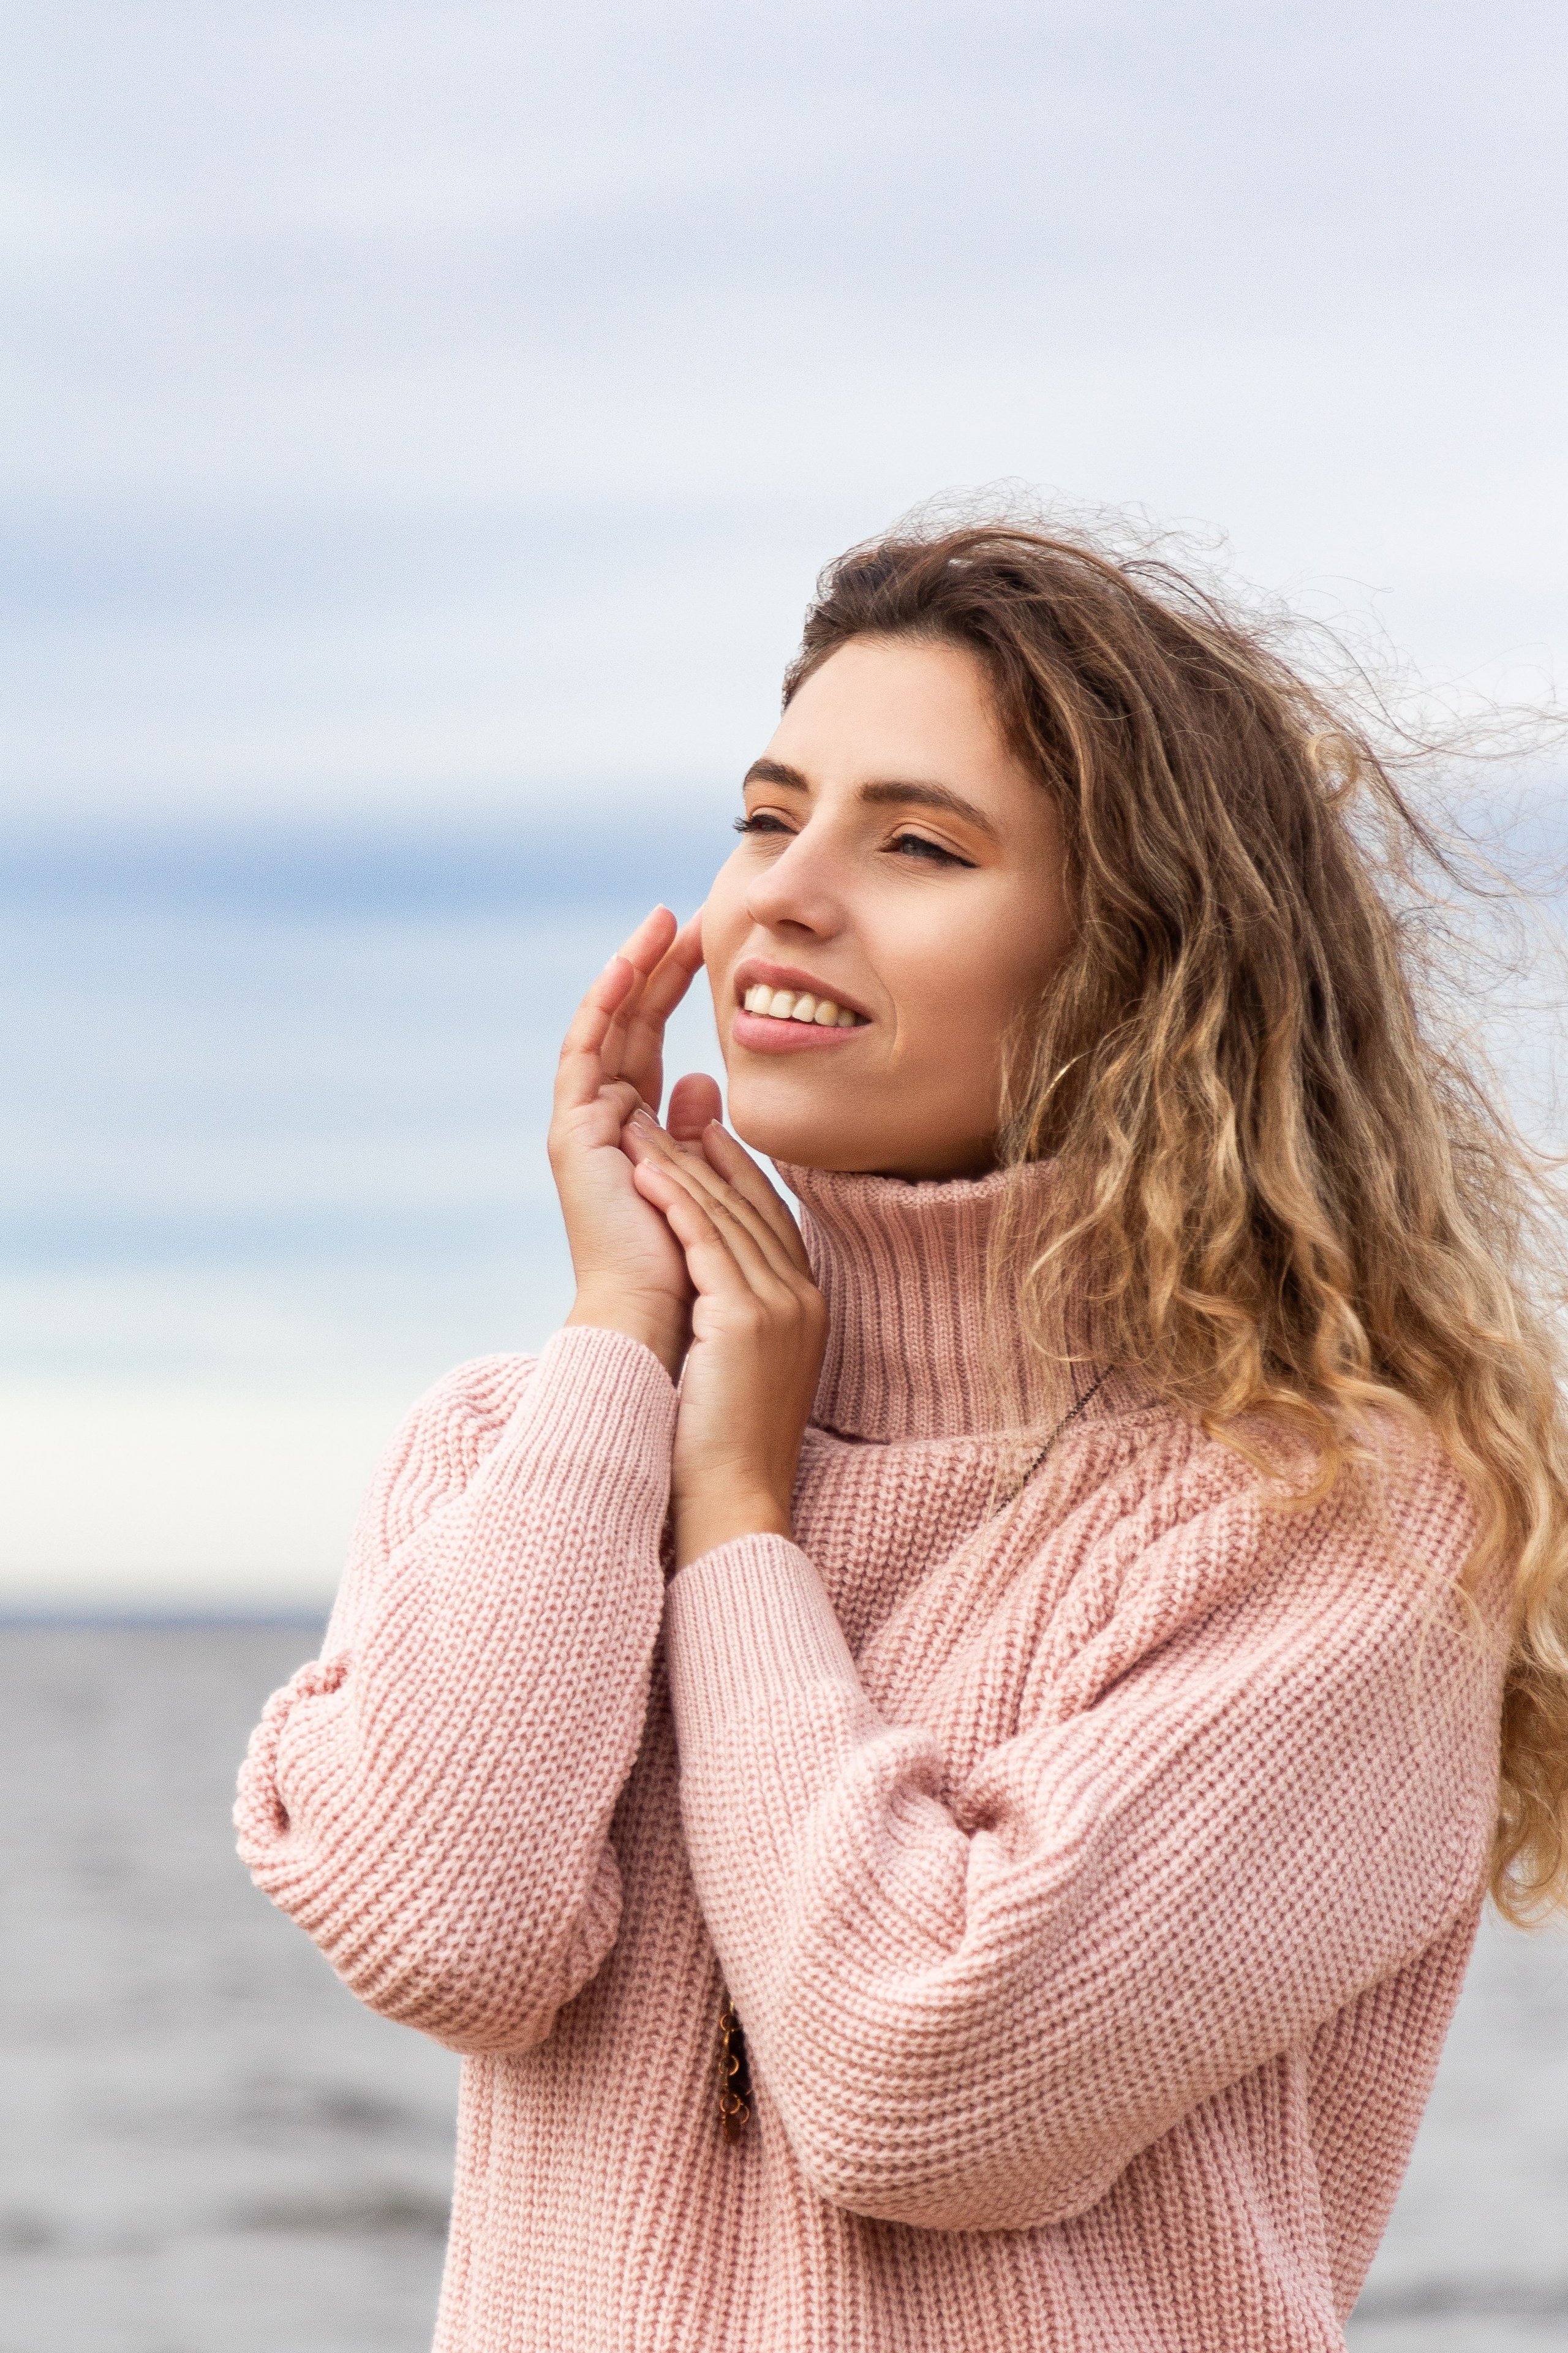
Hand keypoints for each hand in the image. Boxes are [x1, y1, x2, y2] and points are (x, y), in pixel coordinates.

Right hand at [552, 907, 711, 1376]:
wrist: (659, 1319)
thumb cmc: (695, 1266)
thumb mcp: (710, 1182)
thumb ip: (702, 1131)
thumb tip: (704, 1079)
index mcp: (639, 1133)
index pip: (654, 1042)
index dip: (680, 990)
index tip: (715, 944)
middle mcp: (605, 1122)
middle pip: (631, 1024)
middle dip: (660, 966)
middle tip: (693, 912)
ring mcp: (584, 1125)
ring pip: (608, 1027)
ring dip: (635, 970)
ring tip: (666, 920)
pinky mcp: (572, 1132)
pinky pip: (585, 1052)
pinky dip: (606, 1005)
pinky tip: (631, 964)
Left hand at [621, 1110, 826, 1568]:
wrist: (736, 1501)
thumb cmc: (728, 1446)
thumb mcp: (745, 1365)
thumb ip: (739, 1313)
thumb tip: (709, 1283)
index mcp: (807, 1305)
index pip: (772, 1216)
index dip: (738, 1168)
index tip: (706, 1131)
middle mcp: (801, 1297)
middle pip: (749, 1205)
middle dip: (702, 1153)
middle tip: (662, 1110)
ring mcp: (780, 1306)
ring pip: (725, 1215)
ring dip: (680, 1166)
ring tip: (639, 1128)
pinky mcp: (744, 1319)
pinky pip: (706, 1244)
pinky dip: (677, 1204)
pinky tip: (647, 1173)